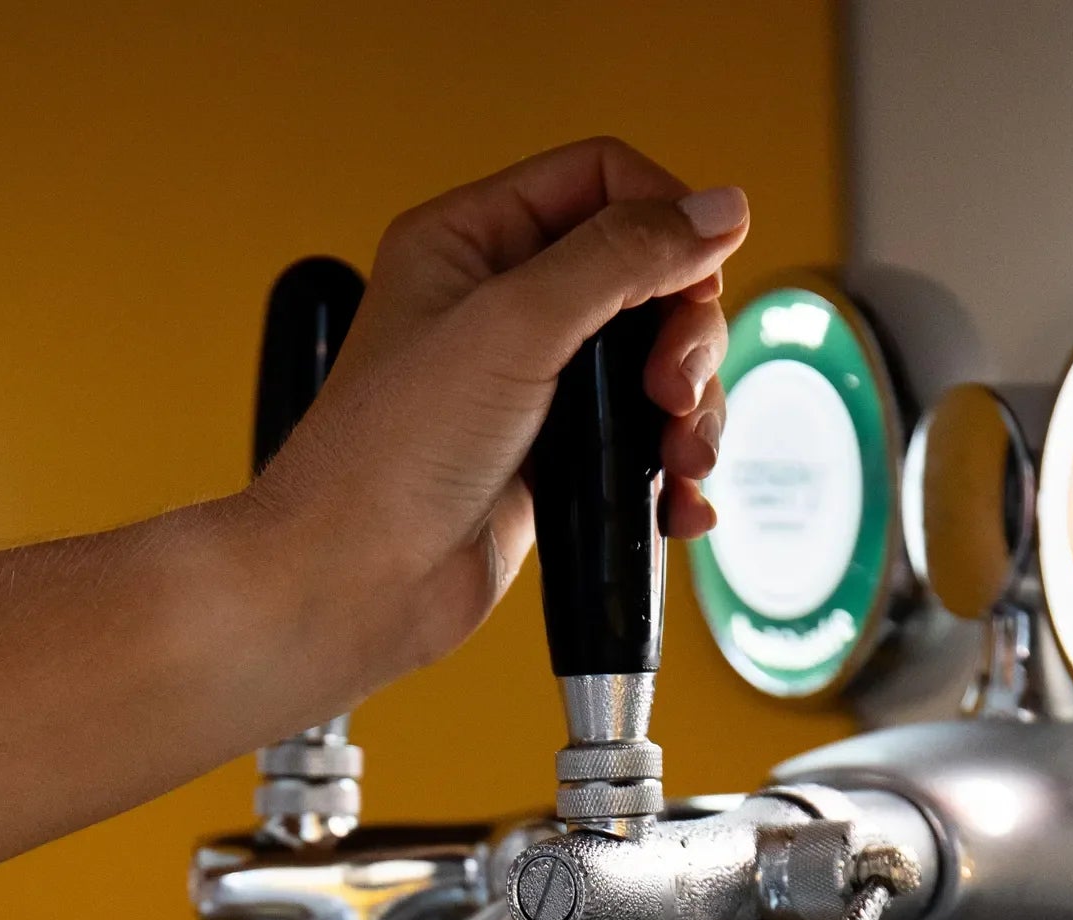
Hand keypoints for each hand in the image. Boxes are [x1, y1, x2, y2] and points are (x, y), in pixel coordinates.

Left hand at [250, 138, 749, 698]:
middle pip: (642, 275)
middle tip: (672, 392)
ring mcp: (531, 387)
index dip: (666, 216)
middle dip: (682, 334)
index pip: (599, 181)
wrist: (354, 586)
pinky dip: (669, 469)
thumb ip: (621, 257)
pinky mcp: (552, 462)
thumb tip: (718, 208)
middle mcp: (502, 305)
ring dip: (689, 410)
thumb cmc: (392, 456)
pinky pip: (637, 442)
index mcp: (471, 240)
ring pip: (651, 364)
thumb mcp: (514, 325)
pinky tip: (677, 501)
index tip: (704, 274)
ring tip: (680, 460)